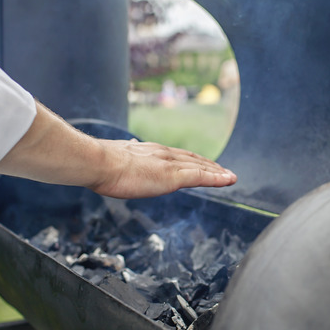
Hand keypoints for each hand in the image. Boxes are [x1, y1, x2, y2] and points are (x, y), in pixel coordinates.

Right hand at [87, 138, 236, 198]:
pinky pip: (201, 177)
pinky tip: (229, 179)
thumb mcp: (115, 158)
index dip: (190, 159)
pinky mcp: (173, 176)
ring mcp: (169, 164)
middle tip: (222, 170)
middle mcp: (163, 153)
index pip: (176, 155)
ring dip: (217, 171)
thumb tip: (124, 149)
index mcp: (149, 150)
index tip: (200, 163)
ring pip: (200, 167)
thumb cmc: (100, 164)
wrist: (99, 163)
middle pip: (192, 159)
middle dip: (208, 165)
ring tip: (230, 176)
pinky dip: (217, 178)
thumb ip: (124, 156)